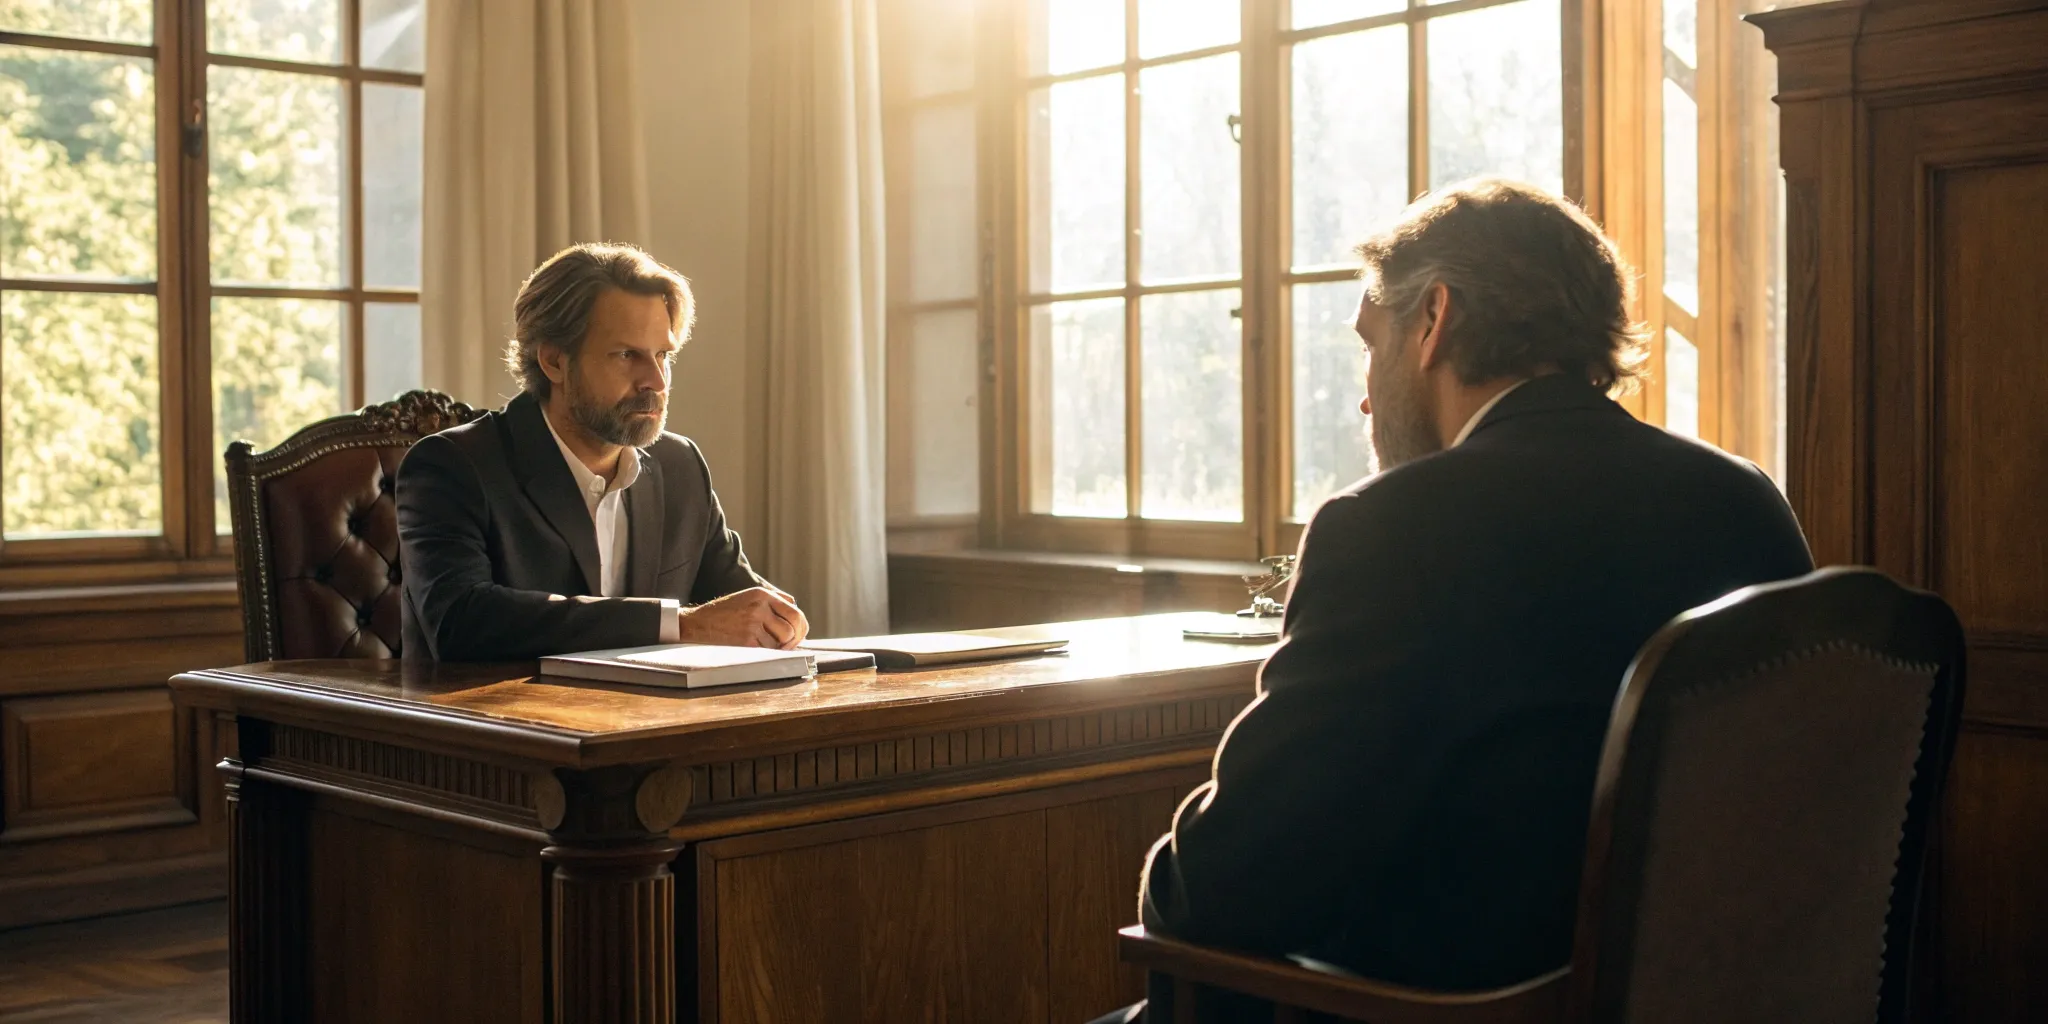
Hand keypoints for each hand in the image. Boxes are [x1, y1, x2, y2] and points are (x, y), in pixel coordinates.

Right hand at [677, 587, 809, 649]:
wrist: (698, 623)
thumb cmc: (726, 612)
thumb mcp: (749, 597)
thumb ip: (774, 601)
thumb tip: (797, 613)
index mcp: (762, 594)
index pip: (795, 611)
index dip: (801, 627)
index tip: (797, 635)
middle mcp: (760, 606)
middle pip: (793, 627)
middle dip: (793, 639)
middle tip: (786, 645)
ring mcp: (753, 623)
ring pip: (782, 640)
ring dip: (778, 646)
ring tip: (765, 644)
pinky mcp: (746, 640)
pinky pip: (768, 650)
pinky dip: (765, 652)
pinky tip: (753, 647)